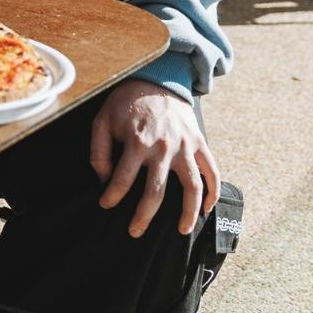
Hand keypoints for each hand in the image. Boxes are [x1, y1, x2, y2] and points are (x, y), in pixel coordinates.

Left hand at [90, 79, 219, 238]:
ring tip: (181, 230)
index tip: (105, 206)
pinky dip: (213, 192)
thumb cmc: (125, 104)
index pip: (122, 179)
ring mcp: (184, 146)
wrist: (156, 80)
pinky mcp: (199, 142)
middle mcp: (163, 147)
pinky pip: (212, 171)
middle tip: (135, 232)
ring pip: (191, 186)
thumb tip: (103, 180)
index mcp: (136, 142)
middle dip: (144, 216)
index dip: (112, 196)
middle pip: (156, 191)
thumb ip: (99, 151)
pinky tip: (207, 208)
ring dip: (188, 212)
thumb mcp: (102, 121)